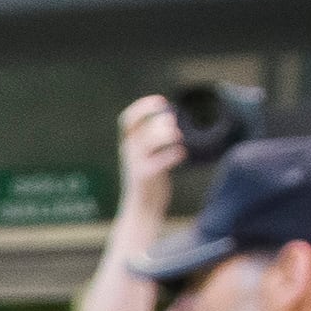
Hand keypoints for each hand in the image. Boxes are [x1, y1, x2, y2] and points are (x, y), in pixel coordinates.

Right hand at [115, 94, 183, 223]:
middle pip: (141, 128)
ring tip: (179, 138)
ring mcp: (136, 165)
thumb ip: (151, 140)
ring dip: (166, 135)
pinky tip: (182, 154)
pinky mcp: (146, 177)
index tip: (161, 101)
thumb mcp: (145, 157)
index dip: (143, 107)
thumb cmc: (149, 180)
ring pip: (148, 142)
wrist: (141, 209)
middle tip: (174, 127)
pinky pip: (160, 161)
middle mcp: (129, 152)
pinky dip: (173, 154)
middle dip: (160, 123)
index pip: (128, 119)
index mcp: (128, 145)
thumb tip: (168, 119)